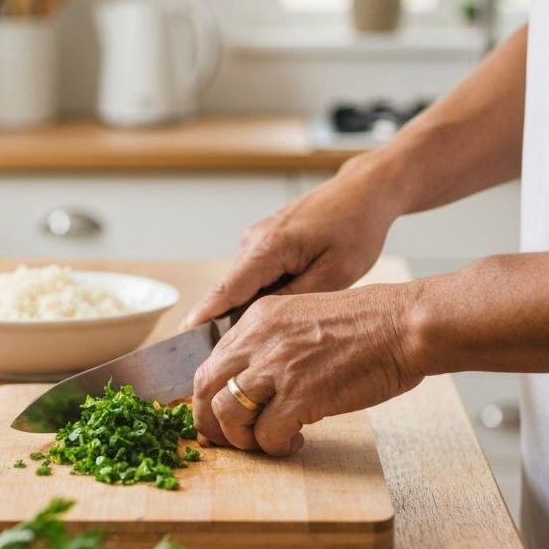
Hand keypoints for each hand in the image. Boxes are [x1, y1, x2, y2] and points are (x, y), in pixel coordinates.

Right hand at [181, 161, 400, 328]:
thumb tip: (260, 322)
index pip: (227, 288)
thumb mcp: (335, 273)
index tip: (185, 337)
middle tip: (235, 357)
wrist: (362, 191)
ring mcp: (256, 239)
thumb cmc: (355, 228)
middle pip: (230, 291)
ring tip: (272, 333)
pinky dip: (261, 293)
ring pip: (243, 285)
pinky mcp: (264, 241)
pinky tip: (284, 307)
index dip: (205, 315)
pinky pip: (254, 275)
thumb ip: (294, 298)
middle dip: (226, 322)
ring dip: (250, 308)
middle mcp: (254, 241)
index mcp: (269, 247)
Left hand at [192, 284, 422, 456]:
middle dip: (210, 421)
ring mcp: (277, 367)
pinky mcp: (300, 395)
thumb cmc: (367, 326)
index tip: (217, 416)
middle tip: (228, 440)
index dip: (208, 395)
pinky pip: (266, 434)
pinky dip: (275, 447)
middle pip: (205, 387)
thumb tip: (252, 383)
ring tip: (267, 441)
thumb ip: (272, 344)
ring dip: (242, 438)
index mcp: (258, 319)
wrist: (404, 325)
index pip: (211, 360)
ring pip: (227, 412)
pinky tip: (295, 442)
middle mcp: (259, 339)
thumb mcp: (303, 319)